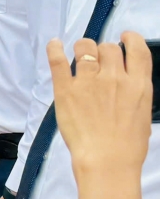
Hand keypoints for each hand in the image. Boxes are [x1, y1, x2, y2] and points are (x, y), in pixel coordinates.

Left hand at [49, 34, 152, 181]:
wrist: (106, 161)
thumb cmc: (128, 145)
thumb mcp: (143, 114)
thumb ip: (135, 93)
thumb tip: (127, 82)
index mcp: (138, 85)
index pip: (137, 50)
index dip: (131, 39)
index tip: (125, 37)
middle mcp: (114, 77)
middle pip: (108, 47)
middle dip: (104, 51)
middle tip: (99, 60)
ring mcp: (88, 81)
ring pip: (85, 47)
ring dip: (83, 48)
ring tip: (80, 54)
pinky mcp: (65, 88)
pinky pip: (58, 60)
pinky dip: (54, 48)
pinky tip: (54, 44)